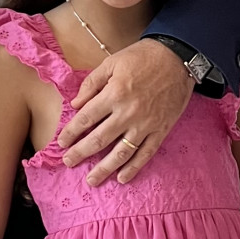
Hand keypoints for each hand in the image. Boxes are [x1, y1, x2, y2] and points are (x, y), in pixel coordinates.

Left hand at [58, 39, 192, 185]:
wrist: (178, 58)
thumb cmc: (143, 57)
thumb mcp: (112, 62)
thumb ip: (92, 83)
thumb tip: (75, 104)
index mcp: (113, 94)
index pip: (86, 119)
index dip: (71, 133)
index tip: (61, 143)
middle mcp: (128, 113)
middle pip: (99, 139)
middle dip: (80, 153)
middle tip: (68, 163)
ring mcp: (145, 124)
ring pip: (120, 153)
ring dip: (104, 169)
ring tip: (91, 180)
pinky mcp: (160, 130)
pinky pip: (145, 154)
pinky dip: (134, 168)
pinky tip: (122, 178)